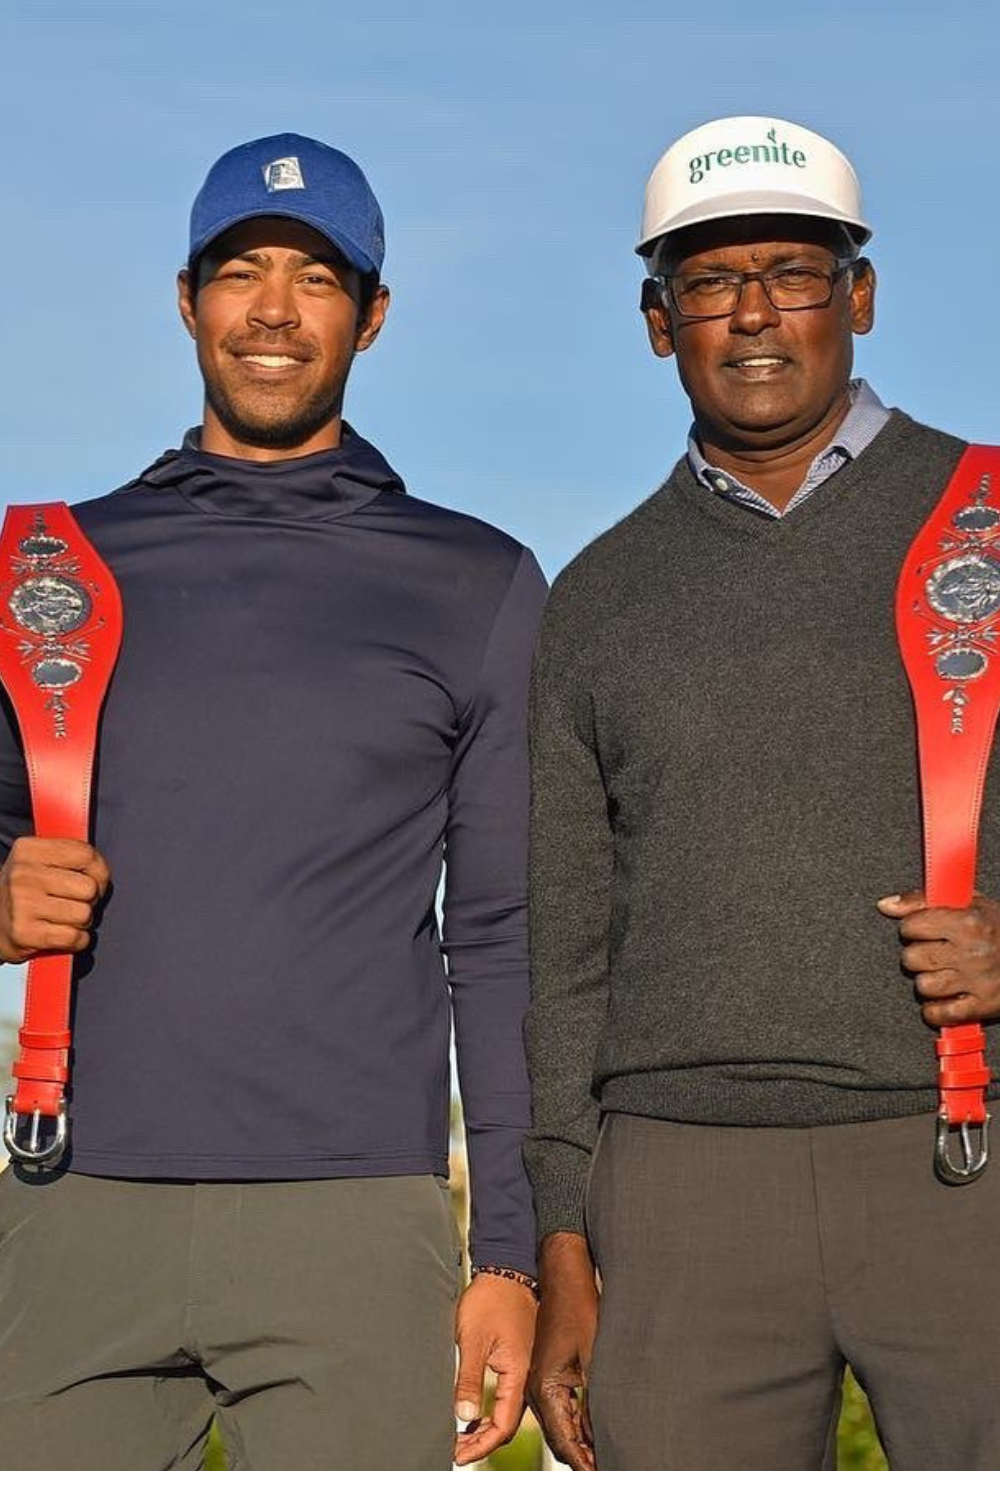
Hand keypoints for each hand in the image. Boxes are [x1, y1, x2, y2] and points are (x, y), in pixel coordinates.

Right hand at [0, 837, 110, 961]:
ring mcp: (22, 904)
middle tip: (75, 902)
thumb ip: (70, 856)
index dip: (99, 871)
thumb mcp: (39, 862)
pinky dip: (77, 940)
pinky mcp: (25, 933)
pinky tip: (64, 935)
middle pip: (89, 888)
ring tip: (66, 918)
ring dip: (82, 922)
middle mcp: (23, 874)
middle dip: (90, 900)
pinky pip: (74, 937)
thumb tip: (102, 870)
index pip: (86, 855)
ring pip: (84, 914)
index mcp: (28, 850)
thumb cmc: (25, 891)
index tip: (92, 880)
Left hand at [452, 1272, 536, 1466]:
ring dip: (485, 1428)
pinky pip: (507, 1396)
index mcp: (518, 1374)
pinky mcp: (517, 1360)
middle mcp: (524, 1375)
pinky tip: (475, 1412)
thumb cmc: (491, 1300)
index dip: (481, 1445)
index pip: (503, 1425)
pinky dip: (490, 1411)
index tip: (459, 1453)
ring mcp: (523, 1368)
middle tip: (457, 1449)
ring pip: (507, 1411)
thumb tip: (464, 1414)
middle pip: (507, 1424)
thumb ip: (469, 1379)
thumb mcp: (472, 1339)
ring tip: (461, 1436)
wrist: (505, 1271)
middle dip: (482, 1442)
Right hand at [527, 1231, 599, 1470]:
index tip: (602, 1476)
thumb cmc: (578, 1308)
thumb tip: (598, 1437)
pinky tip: (593, 1429)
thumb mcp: (593, 1356)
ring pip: (557, 1425)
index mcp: (544, 1387)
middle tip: (606, 1471)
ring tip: (603, 1457)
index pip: (564, 1440)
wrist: (561, 1275)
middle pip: (558, 1438)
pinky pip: (557, 1408)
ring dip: (578, 1441)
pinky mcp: (543, 1373)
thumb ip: (594, 1401)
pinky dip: (574, 1423)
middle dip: (581, 1457)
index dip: (585, 1463)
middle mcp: (533, 1389)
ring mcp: (536, 1381)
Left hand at [878, 888, 999, 1026]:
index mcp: (968, 921)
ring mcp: (977, 980)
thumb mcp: (969, 903)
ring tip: (943, 972)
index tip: (923, 929)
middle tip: (934, 952)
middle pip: (912, 958)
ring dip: (928, 981)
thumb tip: (886, 905)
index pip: (911, 926)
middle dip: (918, 955)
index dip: (913, 927)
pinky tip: (944, 996)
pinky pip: (940, 1013)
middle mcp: (971, 952)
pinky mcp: (983, 1005)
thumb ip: (923, 900)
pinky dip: (936, 1009)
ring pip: (923, 986)